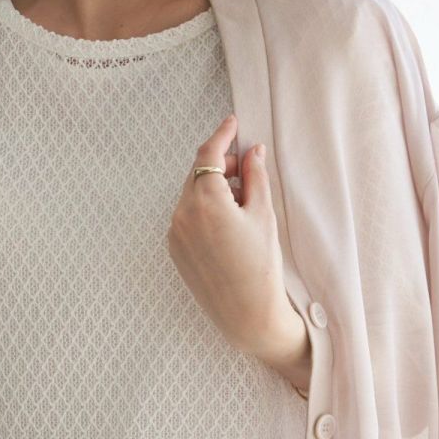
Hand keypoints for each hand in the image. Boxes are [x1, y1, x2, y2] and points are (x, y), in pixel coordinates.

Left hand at [166, 114, 301, 361]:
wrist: (249, 315)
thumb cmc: (262, 266)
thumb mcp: (263, 215)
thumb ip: (255, 177)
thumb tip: (252, 151)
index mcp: (205, 202)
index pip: (208, 155)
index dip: (222, 135)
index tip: (232, 123)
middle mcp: (182, 215)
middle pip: (197, 174)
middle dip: (220, 165)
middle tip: (246, 167)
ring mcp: (175, 234)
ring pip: (191, 195)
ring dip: (212, 188)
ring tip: (241, 200)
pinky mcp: (175, 250)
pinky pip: (187, 216)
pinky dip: (203, 209)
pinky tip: (228, 222)